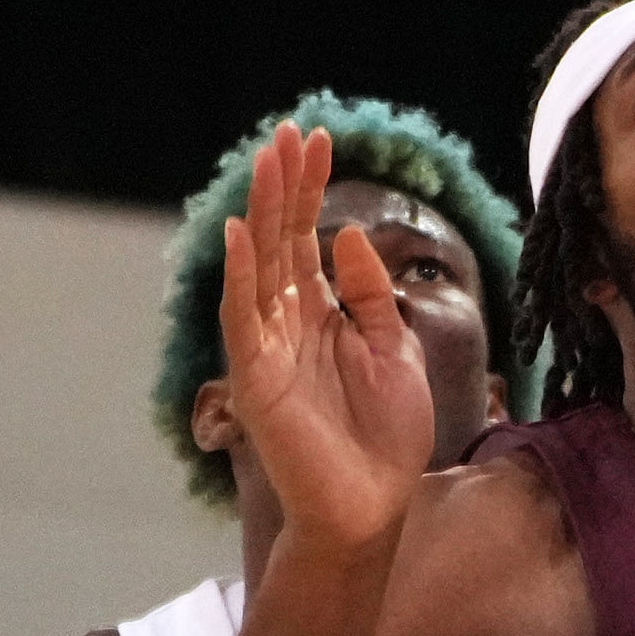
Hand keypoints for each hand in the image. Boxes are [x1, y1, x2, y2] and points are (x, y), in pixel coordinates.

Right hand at [218, 119, 436, 555]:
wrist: (376, 503)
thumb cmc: (388, 433)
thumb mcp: (394, 345)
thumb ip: (369, 292)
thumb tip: (348, 234)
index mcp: (322, 315)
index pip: (308, 239)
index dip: (311, 190)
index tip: (319, 139)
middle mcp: (289, 325)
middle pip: (281, 242)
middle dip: (284, 187)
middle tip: (289, 132)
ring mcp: (269, 350)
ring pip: (259, 268)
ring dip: (262, 214)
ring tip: (268, 160)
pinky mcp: (257, 380)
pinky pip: (244, 319)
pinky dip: (241, 276)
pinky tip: (241, 234)